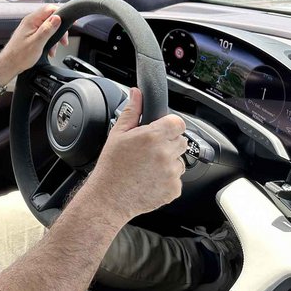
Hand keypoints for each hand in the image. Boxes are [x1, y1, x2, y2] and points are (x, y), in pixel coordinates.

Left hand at [0, 5, 67, 84]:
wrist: (9, 65)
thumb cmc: (19, 56)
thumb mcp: (37, 43)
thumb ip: (47, 29)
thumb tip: (57, 18)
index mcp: (31, 20)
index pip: (50, 9)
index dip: (62, 13)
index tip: (70, 22)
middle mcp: (30, 22)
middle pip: (51, 18)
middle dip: (59, 29)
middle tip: (63, 41)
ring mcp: (30, 28)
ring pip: (49, 27)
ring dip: (54, 37)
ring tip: (54, 49)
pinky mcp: (30, 34)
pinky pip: (44, 33)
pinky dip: (49, 41)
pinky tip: (49, 50)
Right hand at [87, 88, 187, 223]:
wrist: (109, 197)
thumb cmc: (111, 166)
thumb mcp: (117, 134)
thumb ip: (131, 111)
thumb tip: (137, 93)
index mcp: (152, 136)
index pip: (178, 122)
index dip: (170, 125)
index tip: (161, 130)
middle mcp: (165, 153)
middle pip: (181, 140)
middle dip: (169, 142)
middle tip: (150, 150)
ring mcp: (171, 173)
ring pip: (180, 160)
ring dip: (169, 161)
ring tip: (147, 167)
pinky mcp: (174, 189)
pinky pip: (177, 179)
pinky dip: (167, 179)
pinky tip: (150, 179)